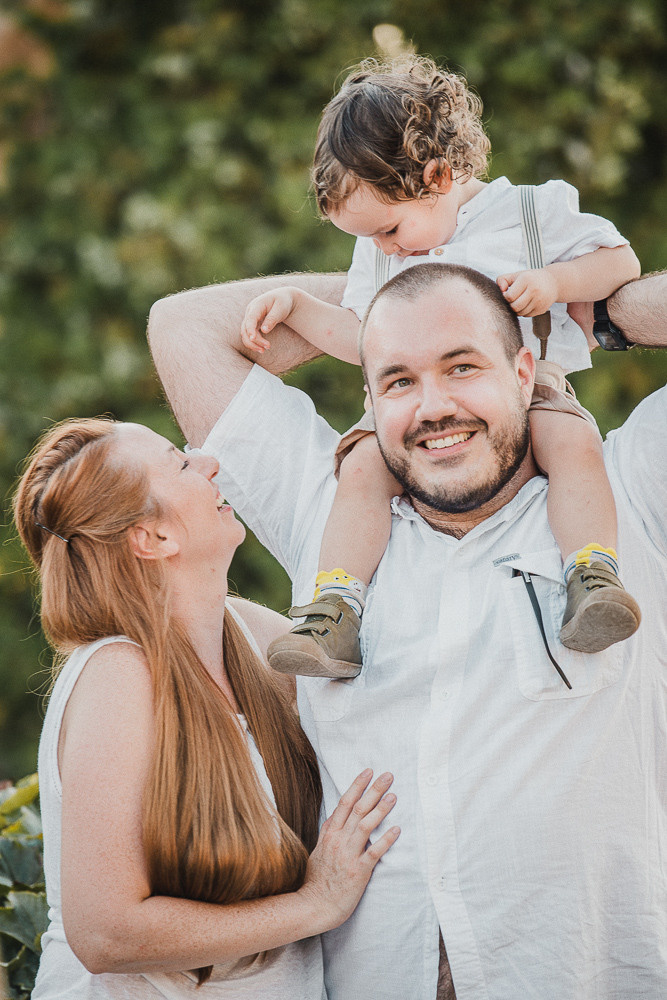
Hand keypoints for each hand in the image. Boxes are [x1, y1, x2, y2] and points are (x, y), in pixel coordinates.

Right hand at [241, 287, 299, 353]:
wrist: (283, 298)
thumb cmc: (283, 302)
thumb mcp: (281, 308)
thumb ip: (272, 319)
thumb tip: (264, 331)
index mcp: (257, 305)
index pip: (250, 319)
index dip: (250, 329)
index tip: (253, 339)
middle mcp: (250, 312)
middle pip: (245, 328)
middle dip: (253, 340)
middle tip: (267, 347)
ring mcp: (250, 318)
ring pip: (245, 333)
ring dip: (252, 343)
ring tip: (263, 350)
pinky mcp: (253, 324)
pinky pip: (249, 334)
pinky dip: (254, 342)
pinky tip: (261, 348)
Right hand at [299, 769, 399, 931]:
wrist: (314, 906)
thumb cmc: (316, 881)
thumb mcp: (318, 851)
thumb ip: (327, 833)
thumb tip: (334, 817)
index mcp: (329, 834)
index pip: (345, 802)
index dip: (357, 785)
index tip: (368, 771)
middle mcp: (338, 840)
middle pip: (358, 808)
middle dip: (374, 790)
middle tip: (388, 775)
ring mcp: (348, 855)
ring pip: (365, 825)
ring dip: (381, 809)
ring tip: (394, 796)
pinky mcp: (358, 871)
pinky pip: (374, 852)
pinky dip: (385, 840)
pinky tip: (397, 829)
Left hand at [497, 268, 558, 316]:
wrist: (553, 282)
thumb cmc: (531, 279)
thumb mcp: (517, 275)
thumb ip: (503, 279)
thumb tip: (500, 290)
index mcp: (526, 279)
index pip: (509, 296)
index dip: (505, 297)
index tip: (507, 294)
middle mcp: (534, 290)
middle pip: (514, 307)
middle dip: (511, 305)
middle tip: (512, 300)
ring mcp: (539, 300)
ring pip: (520, 313)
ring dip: (517, 309)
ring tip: (519, 301)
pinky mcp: (542, 309)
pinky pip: (527, 315)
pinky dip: (524, 312)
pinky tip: (527, 304)